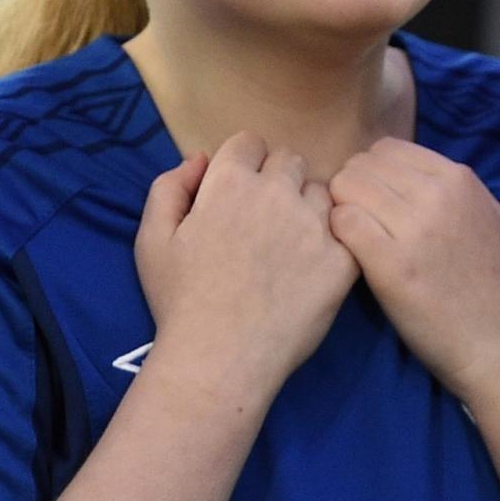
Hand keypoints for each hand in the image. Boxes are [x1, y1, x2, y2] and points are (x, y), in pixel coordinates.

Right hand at [133, 132, 356, 403]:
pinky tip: (313, 267)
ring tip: (289, 246)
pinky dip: (333, 240)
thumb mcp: (152, 240)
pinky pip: (347, 228)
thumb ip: (169, 188)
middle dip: (278, 180)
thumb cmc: (180, 301)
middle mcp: (277, 194)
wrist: (220, 358)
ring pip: (322, 191)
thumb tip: (200, 159)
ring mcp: (315, 224)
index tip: (239, 193)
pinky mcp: (344, 256)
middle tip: (264, 221)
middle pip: (290, 161)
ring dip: (309, 207)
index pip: (250, 142)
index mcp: (229, 184)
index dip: (244, 164)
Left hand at [326, 140, 499, 408]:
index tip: (374, 200)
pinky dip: (337, 234)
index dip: (373, 173)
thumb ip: (460, 194)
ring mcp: (413, 228)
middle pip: (362, 165)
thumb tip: (421, 179)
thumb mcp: (496, 220)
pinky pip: (342, 223)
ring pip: (346, 188)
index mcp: (459, 180)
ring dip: (341, 210)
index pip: (388, 149)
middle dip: (352, 189)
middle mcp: (436, 194)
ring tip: (351, 239)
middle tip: (359, 222)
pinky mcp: (389, 265)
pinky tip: (349, 255)